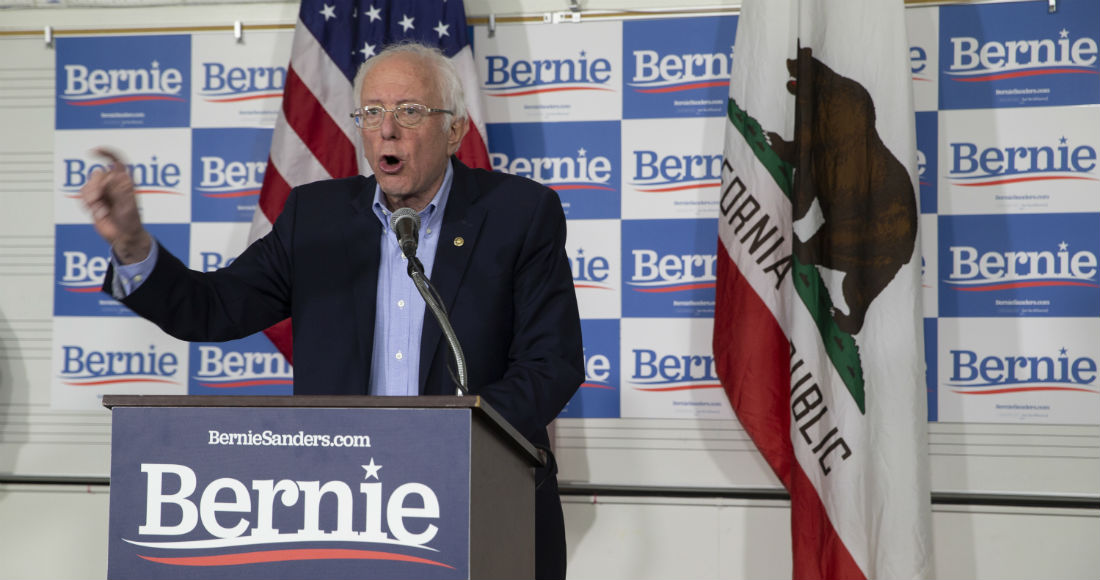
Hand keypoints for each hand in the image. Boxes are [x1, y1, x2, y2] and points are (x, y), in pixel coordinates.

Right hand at [79, 148, 151, 263]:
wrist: (122, 235)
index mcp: (125, 181)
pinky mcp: (93, 198)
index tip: (93, 152)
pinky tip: (97, 211)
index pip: (117, 160)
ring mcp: (103, 190)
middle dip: (96, 186)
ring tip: (100, 209)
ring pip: (88, 184)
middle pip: (98, 173)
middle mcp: (113, 183)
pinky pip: (83, 193)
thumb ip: (120, 190)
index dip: (106, 153)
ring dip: (91, 197)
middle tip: (99, 200)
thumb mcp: (128, 205)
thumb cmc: (131, 221)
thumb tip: (114, 175)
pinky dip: (87, 203)